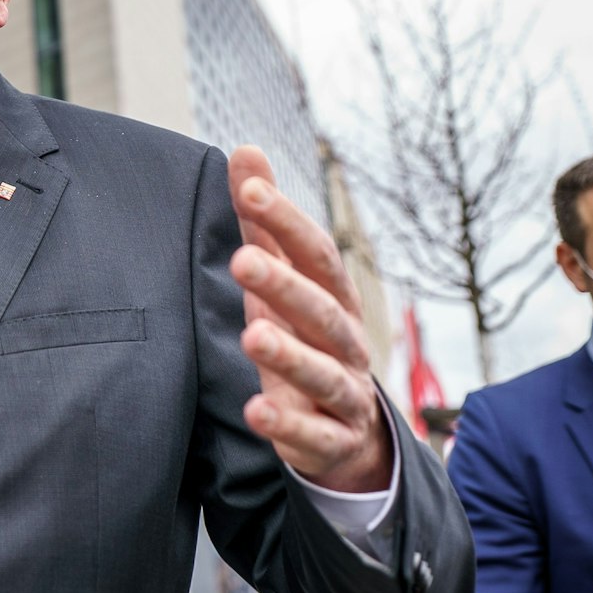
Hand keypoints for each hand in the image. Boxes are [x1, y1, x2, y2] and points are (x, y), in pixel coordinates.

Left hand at [226, 145, 390, 492]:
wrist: (349, 433)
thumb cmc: (307, 340)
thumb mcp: (286, 282)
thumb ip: (265, 225)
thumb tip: (246, 151)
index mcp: (334, 298)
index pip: (315, 254)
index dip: (284, 221)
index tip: (248, 190)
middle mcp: (345, 342)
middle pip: (322, 310)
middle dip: (285, 285)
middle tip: (244, 261)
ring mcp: (343, 393)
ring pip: (324, 372)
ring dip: (289, 355)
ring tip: (252, 337)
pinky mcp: (331, 441)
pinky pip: (314, 435)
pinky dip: (288, 424)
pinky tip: (256, 412)